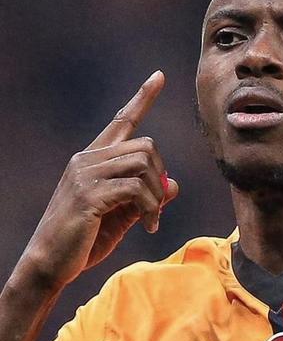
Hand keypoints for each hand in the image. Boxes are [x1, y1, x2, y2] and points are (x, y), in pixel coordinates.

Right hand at [21, 70, 178, 290]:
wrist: (50, 264)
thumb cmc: (85, 238)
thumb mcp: (123, 215)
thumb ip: (146, 197)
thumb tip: (174, 184)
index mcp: (93, 159)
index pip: (121, 121)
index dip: (142, 98)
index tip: (159, 76)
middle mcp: (87, 160)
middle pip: (145, 145)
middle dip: (161, 175)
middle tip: (157, 207)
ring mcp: (86, 175)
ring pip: (143, 163)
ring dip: (157, 195)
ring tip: (151, 220)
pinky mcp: (89, 195)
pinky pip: (137, 189)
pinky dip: (151, 208)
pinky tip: (148, 226)